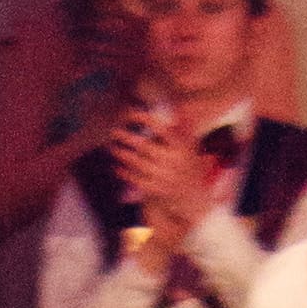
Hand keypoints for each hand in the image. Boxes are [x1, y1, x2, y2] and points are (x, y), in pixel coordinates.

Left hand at [111, 110, 217, 244]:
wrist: (195, 199)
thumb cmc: (189, 166)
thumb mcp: (190, 146)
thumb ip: (181, 128)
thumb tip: (175, 108)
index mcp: (181, 146)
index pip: (160, 127)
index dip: (143, 118)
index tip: (129, 113)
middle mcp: (173, 161)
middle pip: (144, 146)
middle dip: (126, 137)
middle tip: (114, 131)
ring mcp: (164, 177)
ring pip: (137, 163)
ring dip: (121, 154)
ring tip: (112, 147)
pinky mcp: (157, 191)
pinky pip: (136, 180)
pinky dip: (124, 173)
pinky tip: (116, 167)